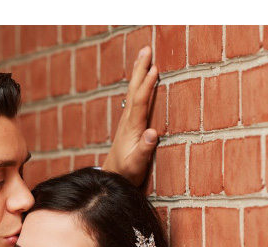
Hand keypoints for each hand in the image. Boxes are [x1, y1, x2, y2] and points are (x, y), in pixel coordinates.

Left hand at [102, 46, 158, 185]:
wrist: (112, 176)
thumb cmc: (126, 172)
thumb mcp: (136, 164)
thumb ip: (144, 149)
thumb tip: (153, 133)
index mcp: (132, 127)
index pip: (140, 101)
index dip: (147, 85)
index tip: (155, 69)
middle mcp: (128, 120)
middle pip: (134, 89)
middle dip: (140, 69)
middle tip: (146, 49)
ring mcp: (127, 120)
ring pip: (133, 91)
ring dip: (138, 72)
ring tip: (143, 55)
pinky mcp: (128, 123)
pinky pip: (134, 97)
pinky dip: (138, 84)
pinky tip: (140, 79)